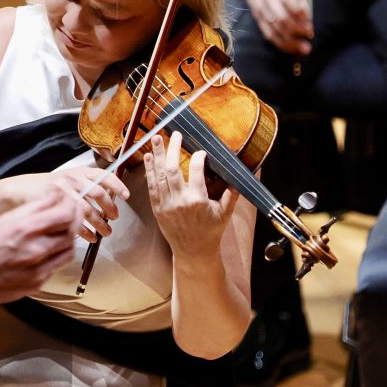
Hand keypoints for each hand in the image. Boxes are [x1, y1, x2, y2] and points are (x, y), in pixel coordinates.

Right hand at [0, 187, 81, 305]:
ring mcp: (39, 267)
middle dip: (74, 218)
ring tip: (62, 231)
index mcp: (26, 228)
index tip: (68, 199)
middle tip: (71, 212)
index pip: (65, 212)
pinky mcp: (39, 282)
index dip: (71, 203)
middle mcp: (36, 248)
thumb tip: (53, 199)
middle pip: (71, 230)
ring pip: (69, 249)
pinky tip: (50, 249)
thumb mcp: (4, 219)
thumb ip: (32, 210)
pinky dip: (58, 255)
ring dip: (69, 238)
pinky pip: (58, 266)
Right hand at [2, 167, 129, 242]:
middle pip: (98, 193)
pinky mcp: (54, 203)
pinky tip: (90, 237)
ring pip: (87, 209)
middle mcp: (73, 178)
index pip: (103, 175)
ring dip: (99, 224)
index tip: (126, 195)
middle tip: (114, 219)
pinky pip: (74, 220)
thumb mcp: (70, 180)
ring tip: (105, 233)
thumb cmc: (51, 188)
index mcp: (80, 172)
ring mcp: (63, 190)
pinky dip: (85, 231)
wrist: (24, 189)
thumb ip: (88, 186)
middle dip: (109, 208)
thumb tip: (111, 199)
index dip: (117, 185)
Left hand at [142, 133, 237, 260]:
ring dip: (156, 155)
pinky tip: (147, 157)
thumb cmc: (211, 232)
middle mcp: (180, 200)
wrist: (193, 252)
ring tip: (155, 138)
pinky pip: (151, 186)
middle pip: (173, 169)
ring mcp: (166, 204)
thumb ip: (230, 194)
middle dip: (173, 149)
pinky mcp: (157, 208)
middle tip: (175, 134)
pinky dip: (149, 171)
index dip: (199, 158)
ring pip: (159, 175)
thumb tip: (238, 176)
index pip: (197, 171)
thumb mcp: (224, 214)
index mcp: (198, 200)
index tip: (201, 151)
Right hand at [242, 0, 313, 54]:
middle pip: (281, 19)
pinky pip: (267, 33)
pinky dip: (279, 42)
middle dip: (296, 32)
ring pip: (273, 29)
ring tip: (302, 49)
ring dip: (289, 41)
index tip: (310, 27)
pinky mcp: (256, 17)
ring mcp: (260, 9)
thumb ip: (299, 1)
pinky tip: (290, 48)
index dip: (300, 17)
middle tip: (309, 42)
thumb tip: (307, 21)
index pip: (289, 4)